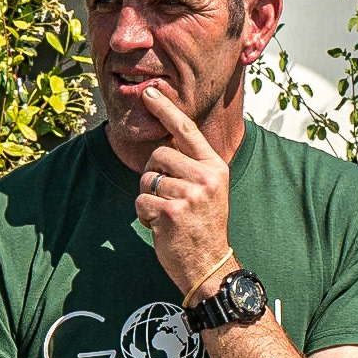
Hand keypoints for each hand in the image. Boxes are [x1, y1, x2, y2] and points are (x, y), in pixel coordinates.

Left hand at [134, 85, 235, 295]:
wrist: (210, 265)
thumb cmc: (204, 226)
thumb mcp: (208, 190)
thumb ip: (192, 166)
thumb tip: (163, 143)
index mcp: (216, 167)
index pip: (187, 130)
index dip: (166, 110)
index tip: (149, 93)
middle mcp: (206, 177)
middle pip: (158, 155)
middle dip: (152, 174)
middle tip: (166, 197)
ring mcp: (189, 194)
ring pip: (146, 179)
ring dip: (148, 198)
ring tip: (167, 214)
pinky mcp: (171, 211)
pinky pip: (141, 201)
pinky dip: (144, 215)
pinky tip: (161, 226)